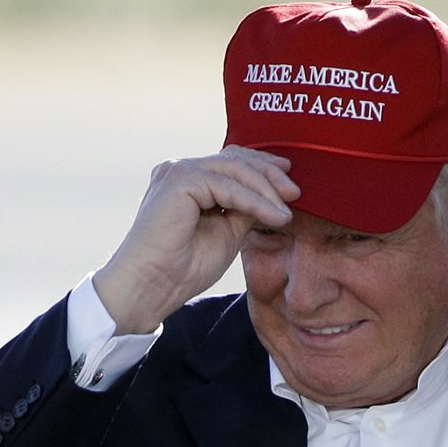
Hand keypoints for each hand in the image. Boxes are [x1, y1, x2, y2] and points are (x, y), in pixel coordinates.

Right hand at [93, 146, 298, 333]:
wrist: (152, 287)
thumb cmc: (183, 268)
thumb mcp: (227, 233)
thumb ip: (245, 210)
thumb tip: (274, 198)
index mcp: (187, 182)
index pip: (230, 163)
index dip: (262, 168)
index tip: (289, 183)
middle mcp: (180, 171)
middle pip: (234, 159)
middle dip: (269, 174)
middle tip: (295, 192)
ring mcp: (177, 172)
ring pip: (234, 169)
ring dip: (266, 190)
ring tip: (285, 213)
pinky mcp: (179, 181)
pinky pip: (227, 185)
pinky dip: (254, 200)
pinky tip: (274, 217)